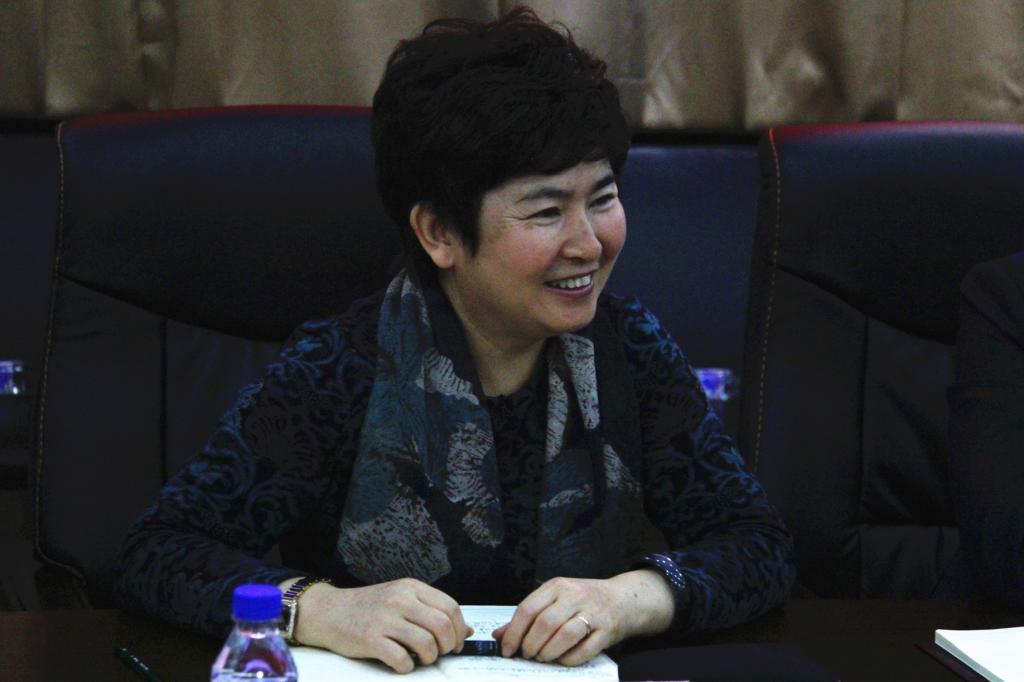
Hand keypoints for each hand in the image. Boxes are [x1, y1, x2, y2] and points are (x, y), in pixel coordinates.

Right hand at [289, 578, 471, 673]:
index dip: (459, 629)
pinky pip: (401, 659)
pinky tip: (402, 663)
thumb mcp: (401, 599)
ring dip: (429, 658)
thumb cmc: (368, 607)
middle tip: (441, 653)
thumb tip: (465, 631)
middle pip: (442, 626)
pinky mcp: (370, 639)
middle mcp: (400, 600)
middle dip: (448, 646)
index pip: (450, 607)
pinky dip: (407, 667)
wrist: (328, 611)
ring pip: (426, 643)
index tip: (456, 643)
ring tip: (421, 658)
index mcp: (410, 587)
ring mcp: (384, 619)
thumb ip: (431, 611)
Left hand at [492, 569, 673, 665]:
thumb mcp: (555, 599)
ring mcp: (593, 612)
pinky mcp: (607, 630)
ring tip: (542, 658)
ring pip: (564, 636)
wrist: (623, 600)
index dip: (514, 632)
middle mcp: (574, 596)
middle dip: (530, 645)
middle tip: (526, 655)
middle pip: (545, 623)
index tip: (507, 648)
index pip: (528, 608)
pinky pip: (584, 650)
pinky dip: (568, 659)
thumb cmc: (583, 601)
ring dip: (548, 653)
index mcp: (557, 586)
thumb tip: (498, 635)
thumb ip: (528, 616)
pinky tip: (562, 660)